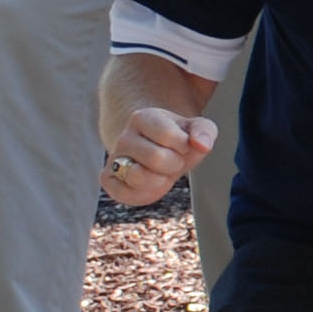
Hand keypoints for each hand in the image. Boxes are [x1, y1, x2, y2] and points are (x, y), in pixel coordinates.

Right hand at [101, 109, 217, 206]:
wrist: (161, 152)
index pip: (169, 135)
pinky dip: (143, 194)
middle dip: (174, 164)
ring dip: (160, 179)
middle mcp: (124, 136)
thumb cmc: (180, 140)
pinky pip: (124, 193)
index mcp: (143, 117)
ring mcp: (114, 158)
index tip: (182, 144)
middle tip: (172, 160)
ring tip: (161, 171)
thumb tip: (202, 145)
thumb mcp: (198, 130)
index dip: (184, 146)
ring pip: (138, 176)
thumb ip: (205, 132)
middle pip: (157, 158)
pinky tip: (149, 183)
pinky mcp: (107, 179)